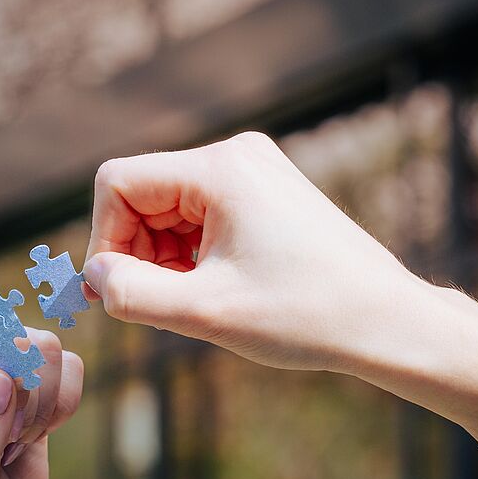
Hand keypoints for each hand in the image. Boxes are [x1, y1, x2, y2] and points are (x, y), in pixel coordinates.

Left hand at [0, 318, 83, 478]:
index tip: (0, 432)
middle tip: (2, 444)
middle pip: (14, 335)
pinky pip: (69, 368)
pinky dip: (62, 406)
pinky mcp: (26, 381)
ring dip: (42, 405)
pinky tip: (30, 439)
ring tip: (10, 445)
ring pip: (47, 349)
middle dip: (24, 395)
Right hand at [83, 132, 477, 468]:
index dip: (104, 239)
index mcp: (220, 169)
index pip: (117, 183)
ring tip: (196, 302)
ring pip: (168, 210)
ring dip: (164, 259)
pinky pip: (198, 217)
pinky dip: (191, 256)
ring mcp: (253, 173)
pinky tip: (216, 290)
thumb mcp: (205, 312)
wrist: (385, 321)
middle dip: (136, 252)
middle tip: (160, 304)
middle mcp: (236, 157)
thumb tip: (92, 277)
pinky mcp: (264, 195)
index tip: (118, 291)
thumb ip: (132, 294)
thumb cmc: (304, 315)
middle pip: (142, 195)